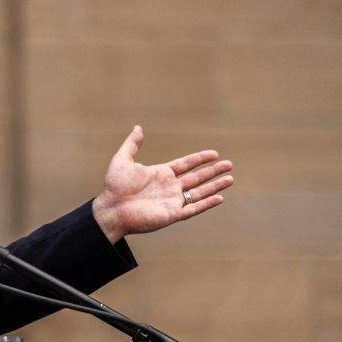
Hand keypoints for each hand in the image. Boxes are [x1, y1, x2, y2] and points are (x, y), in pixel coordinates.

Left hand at [91, 125, 233, 242]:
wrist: (111, 209)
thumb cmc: (114, 187)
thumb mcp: (122, 160)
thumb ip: (132, 145)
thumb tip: (138, 128)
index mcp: (161, 174)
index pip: (185, 165)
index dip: (200, 159)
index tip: (214, 153)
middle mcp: (169, 187)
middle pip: (196, 177)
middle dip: (213, 171)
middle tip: (230, 164)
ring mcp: (172, 201)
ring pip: (199, 192)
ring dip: (215, 186)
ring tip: (230, 179)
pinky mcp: (172, 214)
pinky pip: (193, 208)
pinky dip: (206, 203)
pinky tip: (219, 197)